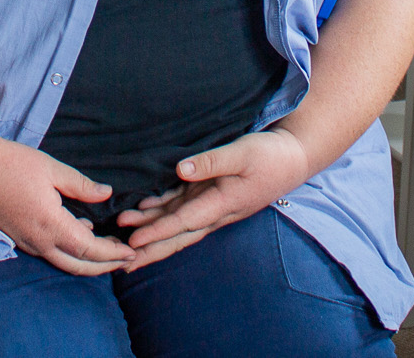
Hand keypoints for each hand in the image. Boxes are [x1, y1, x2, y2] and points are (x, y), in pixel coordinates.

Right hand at [0, 135, 134, 276]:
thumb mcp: (51, 168)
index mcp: (50, 224)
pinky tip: (81, 234)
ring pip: (63, 262)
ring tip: (110, 251)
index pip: (89, 249)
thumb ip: (81, 185)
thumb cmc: (10, 163)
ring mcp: (25, 242)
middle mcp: (38, 241)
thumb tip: (107, 194)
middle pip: (78, 266)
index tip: (131, 250)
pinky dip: (70, 252)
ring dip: (89, 262)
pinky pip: (49, 253)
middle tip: (127, 260)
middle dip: (106, 266)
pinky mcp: (17, 237)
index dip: (112, 253)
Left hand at [116, 128, 310, 269]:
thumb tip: (181, 170)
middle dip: (149, 248)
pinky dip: (162, 209)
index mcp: (221, 204)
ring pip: (176, 222)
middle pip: (176, 235)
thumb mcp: (243, 153)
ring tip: (123, 230)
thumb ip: (212, 162)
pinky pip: (182, 205)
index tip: (133, 241)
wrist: (292, 158)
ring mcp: (212, 204)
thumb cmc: (269, 156)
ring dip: (150, 227)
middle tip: (121, 260)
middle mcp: (214, 211)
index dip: (157, 232)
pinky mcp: (211, 193)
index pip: (182, 223)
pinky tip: (144, 209)